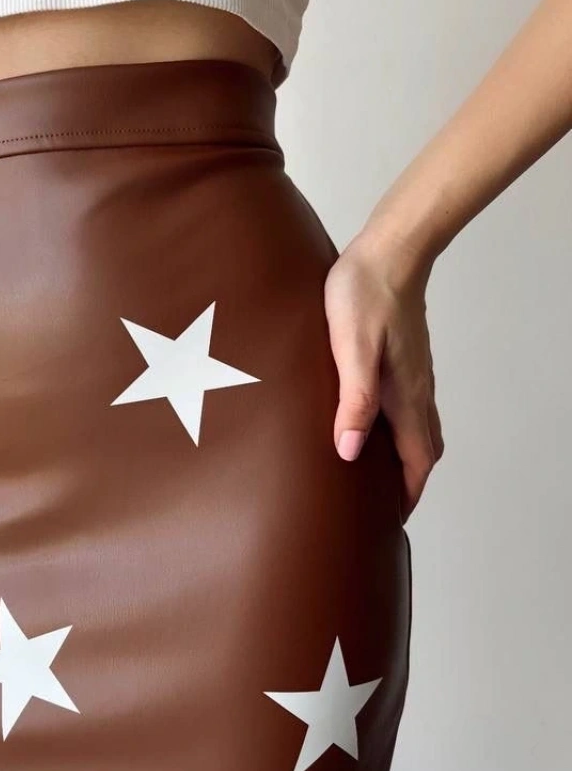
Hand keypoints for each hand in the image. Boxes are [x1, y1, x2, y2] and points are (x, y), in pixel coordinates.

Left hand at [324, 226, 444, 522]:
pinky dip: (394, 428)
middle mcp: (415, 389)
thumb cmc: (365, 294)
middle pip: (423, 449)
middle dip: (407, 481)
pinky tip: (367, 423)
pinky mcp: (401, 357)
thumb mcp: (352, 349)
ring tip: (373, 475)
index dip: (407, 493)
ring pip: (416, 427)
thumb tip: (349, 452)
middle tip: (381, 507)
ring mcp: (411, 373)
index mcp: (405, 395)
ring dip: (402, 456)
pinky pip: (405, 405)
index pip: (417, 459)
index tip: (390, 521)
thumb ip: (354, 400)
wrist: (388, 250)